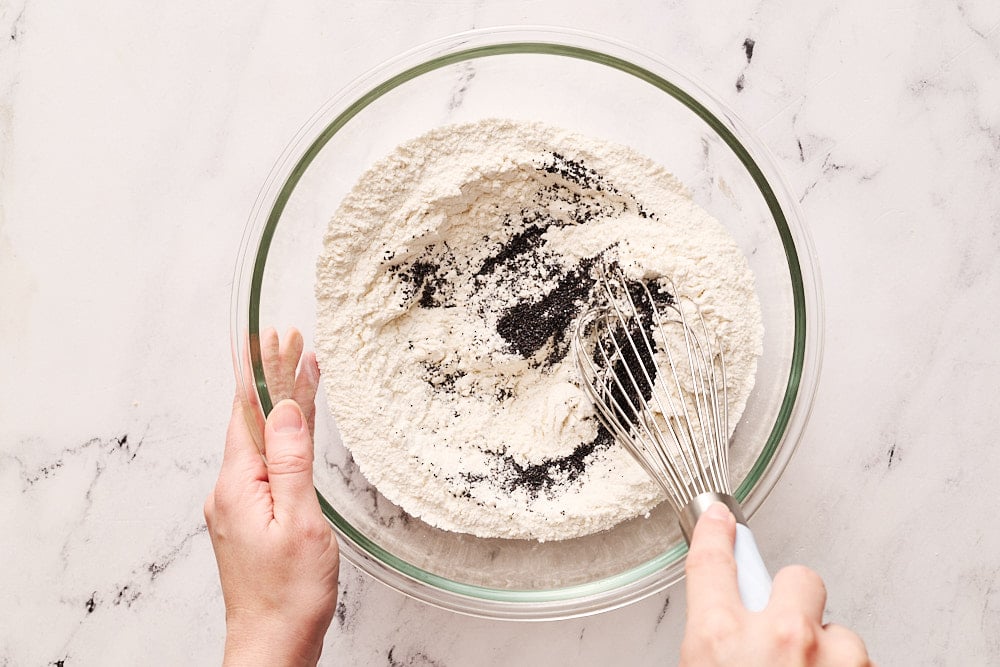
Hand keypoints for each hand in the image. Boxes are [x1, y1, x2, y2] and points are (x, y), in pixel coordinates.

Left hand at [205, 328, 338, 665]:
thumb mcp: (299, 521)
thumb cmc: (288, 593)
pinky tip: (292, 428)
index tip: (276, 335)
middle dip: (271, 376)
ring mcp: (237, 503)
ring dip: (278, 402)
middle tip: (290, 338)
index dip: (264, 370)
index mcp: (239, 484)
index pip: (249, 410)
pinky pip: (263, 461)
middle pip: (252, 418)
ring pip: (259, 438)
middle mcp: (230, 489)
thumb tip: (283, 409)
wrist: (272, 644)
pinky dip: (280, 434)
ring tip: (298, 369)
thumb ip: (290, 461)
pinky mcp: (249, 517)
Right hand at [680, 503, 871, 665]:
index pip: (712, 563)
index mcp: (722, 639)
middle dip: (795, 598)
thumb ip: (714, 642)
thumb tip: (723, 635)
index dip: (715, 534)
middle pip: (797, 577)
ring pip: (837, 629)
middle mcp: (779, 638)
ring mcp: (829, 658)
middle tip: (784, 635)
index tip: (719, 518)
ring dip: (826, 652)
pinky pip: (862, 662)